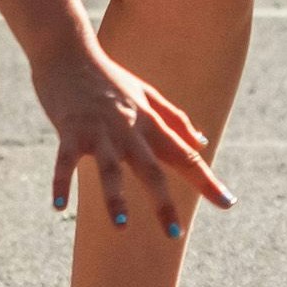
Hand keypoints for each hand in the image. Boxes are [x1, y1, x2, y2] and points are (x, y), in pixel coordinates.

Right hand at [29, 46, 230, 229]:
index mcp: (150, 122)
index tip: (227, 203)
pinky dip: (61, 183)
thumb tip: (202, 142)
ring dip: (115, 197)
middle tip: (175, 234)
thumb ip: (175, 119)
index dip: (206, 180)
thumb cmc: (108, 78)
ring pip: (110, 168)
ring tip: (122, 226)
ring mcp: (99, 130)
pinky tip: (59, 207)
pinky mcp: (70, 129)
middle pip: (151, 168)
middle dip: (163, 202)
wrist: (69, 52)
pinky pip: (65, 161)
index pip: (185, 154)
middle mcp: (129, 128)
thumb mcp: (147, 94)